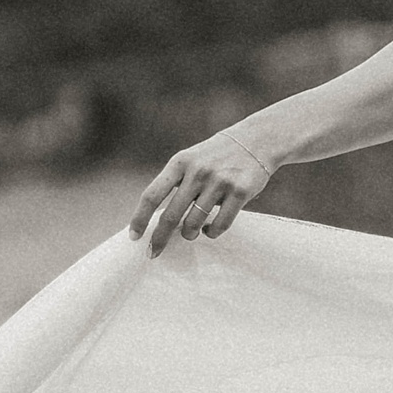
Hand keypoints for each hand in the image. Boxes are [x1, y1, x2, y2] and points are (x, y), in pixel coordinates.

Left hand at [131, 133, 275, 252]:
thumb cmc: (217, 156)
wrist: (258, 140)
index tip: (134, 237)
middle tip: (153, 252)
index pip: (152, 195)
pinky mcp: (240, 191)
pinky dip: (211, 233)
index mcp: (180, 163)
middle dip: (159, 238)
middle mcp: (198, 171)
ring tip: (191, 232)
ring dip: (189, 234)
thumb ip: (176, 183)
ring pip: (194, 224)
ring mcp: (219, 181)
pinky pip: (219, 225)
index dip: (140, 218)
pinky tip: (210, 229)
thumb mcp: (191, 160)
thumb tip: (157, 221)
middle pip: (170, 216)